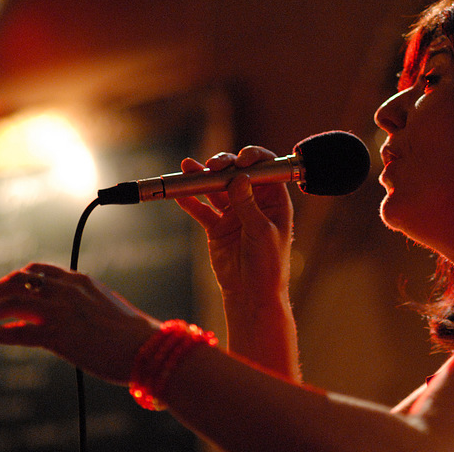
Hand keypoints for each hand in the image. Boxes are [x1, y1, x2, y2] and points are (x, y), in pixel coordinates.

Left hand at [0, 263, 159, 384]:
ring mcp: (60, 312)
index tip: (6, 289)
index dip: (15, 278)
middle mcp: (66, 290)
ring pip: (9, 303)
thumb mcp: (104, 306)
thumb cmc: (132, 332)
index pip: (37, 270)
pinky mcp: (56, 336)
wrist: (145, 346)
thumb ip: (81, 303)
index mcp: (80, 281)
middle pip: (17, 282)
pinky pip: (14, 332)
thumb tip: (65, 314)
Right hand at [174, 147, 293, 303]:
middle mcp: (255, 202)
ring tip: (187, 167)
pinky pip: (201, 209)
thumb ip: (248, 204)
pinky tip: (179, 194)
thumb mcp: (261, 232)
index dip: (254, 159)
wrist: (251, 294)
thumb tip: (238, 177)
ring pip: (216, 188)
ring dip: (202, 177)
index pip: (265, 170)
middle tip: (213, 166)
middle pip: (237, 174)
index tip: (241, 160)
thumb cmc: (268, 265)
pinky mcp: (217, 226)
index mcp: (274, 200)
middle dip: (224, 165)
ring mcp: (234, 213)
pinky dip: (189, 201)